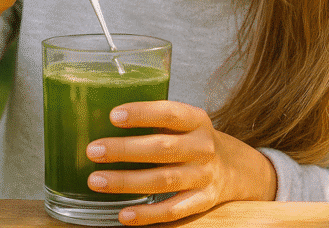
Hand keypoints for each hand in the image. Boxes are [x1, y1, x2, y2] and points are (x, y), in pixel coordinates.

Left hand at [85, 101, 276, 224]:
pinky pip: (173, 210)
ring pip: (163, 180)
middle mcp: (203, 147)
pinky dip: (147, 214)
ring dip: (127, 182)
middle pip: (162, 148)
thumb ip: (155, 121)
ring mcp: (204, 176)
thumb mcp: (184, 123)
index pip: (169, 113)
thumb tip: (100, 120)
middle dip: (124, 149)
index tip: (113, 115)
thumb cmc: (193, 141)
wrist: (235, 168)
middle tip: (93, 150)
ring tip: (96, 180)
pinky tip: (123, 213)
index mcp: (197, 120)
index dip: (142, 114)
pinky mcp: (203, 201)